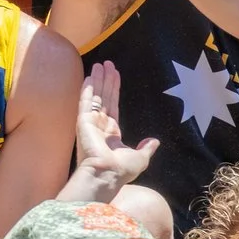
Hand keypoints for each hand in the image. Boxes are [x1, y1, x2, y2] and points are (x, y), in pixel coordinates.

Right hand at [62, 60, 156, 203]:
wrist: (107, 175)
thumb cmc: (121, 170)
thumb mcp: (140, 158)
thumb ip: (146, 147)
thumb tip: (154, 141)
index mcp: (111, 133)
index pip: (113, 105)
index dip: (114, 89)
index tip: (115, 75)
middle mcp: (99, 126)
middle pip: (104, 97)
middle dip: (106, 80)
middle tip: (107, 63)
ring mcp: (90, 123)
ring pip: (96, 96)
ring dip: (98, 79)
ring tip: (100, 64)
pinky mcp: (83, 122)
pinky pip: (86, 102)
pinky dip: (87, 89)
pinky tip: (90, 76)